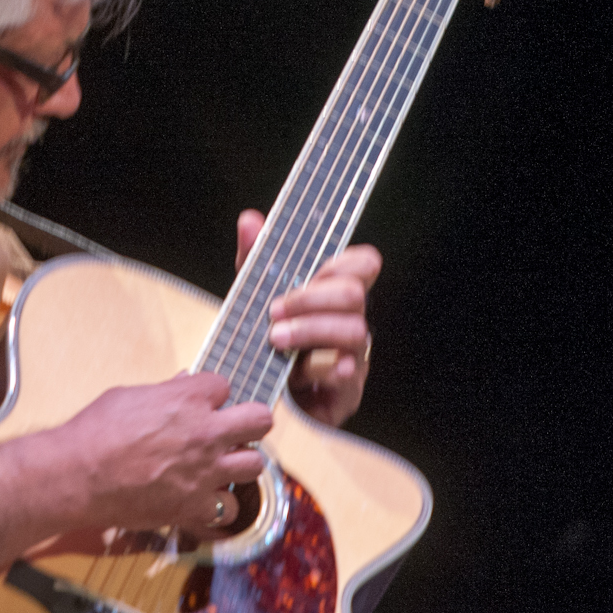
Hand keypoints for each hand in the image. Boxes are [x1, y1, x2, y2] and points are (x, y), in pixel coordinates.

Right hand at [0, 372, 272, 573]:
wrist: (78, 475)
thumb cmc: (95, 431)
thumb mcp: (128, 396)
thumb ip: (164, 391)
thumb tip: (182, 382)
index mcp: (189, 398)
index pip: (224, 385)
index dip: (212, 394)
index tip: (202, 402)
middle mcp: (207, 433)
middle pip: (260, 420)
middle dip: (250, 422)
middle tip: (234, 429)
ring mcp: (206, 472)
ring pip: (255, 465)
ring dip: (239, 463)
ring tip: (220, 465)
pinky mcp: (196, 506)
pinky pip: (231, 507)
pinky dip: (220, 504)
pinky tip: (205, 498)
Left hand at [236, 209, 380, 426]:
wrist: (262, 392)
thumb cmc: (269, 340)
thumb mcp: (257, 296)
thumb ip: (255, 259)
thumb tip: (250, 221)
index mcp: (333, 295)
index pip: (363, 265)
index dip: (345, 262)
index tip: (311, 271)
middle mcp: (349, 322)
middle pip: (354, 294)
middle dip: (312, 298)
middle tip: (274, 311)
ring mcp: (352, 356)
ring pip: (354, 331)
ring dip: (312, 331)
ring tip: (275, 339)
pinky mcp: (345, 391)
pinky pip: (349, 377)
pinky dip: (326, 370)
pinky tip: (301, 371)